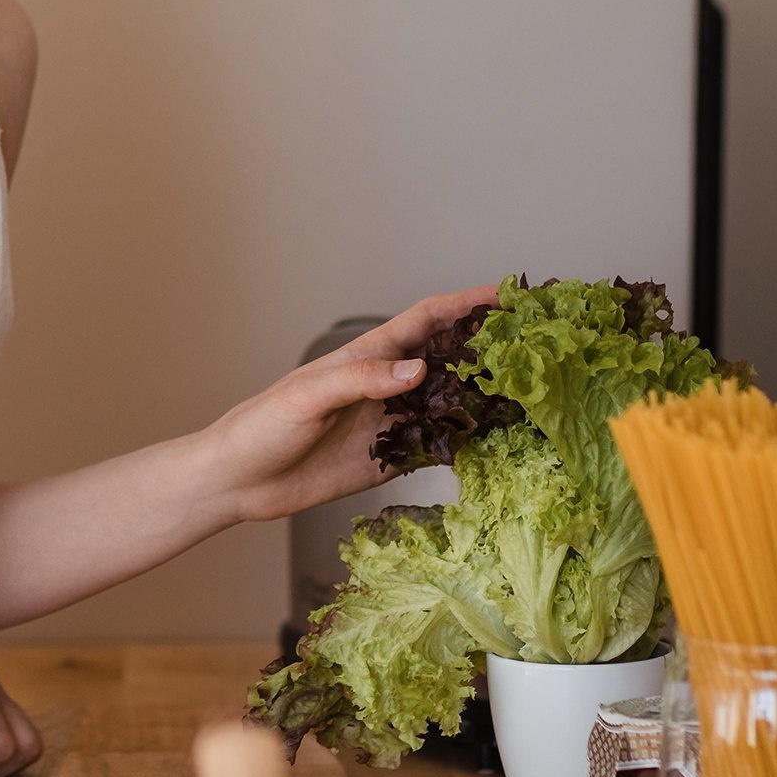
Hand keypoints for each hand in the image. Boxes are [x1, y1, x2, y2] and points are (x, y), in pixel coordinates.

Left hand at [199, 287, 503, 526]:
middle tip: (537, 347)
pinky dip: (467, 445)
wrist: (239, 482)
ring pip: (450, 403)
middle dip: (489, 347)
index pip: (427, 319)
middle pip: (449, 358)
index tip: (507, 294)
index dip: (465, 304)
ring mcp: (391, 423)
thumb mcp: (307, 397)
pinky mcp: (390, 461)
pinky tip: (498, 446)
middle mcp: (387, 385)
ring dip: (485, 397)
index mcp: (367, 357)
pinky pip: (437, 448)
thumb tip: (419, 369)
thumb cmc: (262, 427)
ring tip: (532, 396)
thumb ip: (362, 380)